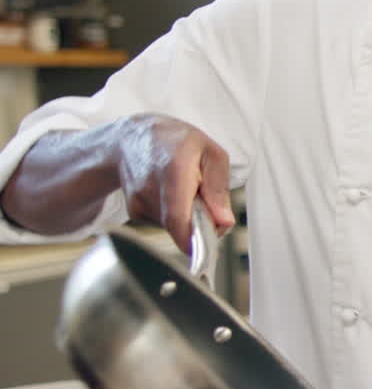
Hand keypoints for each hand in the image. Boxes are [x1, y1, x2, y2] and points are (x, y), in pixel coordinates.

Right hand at [115, 114, 234, 251]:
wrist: (130, 139)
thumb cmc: (174, 141)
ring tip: (185, 191)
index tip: (210, 249)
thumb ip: (218, 188)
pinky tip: (168, 194)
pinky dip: (173, 216)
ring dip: (187, 218)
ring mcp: (138, 203)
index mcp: (174, 170)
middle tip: (207, 207)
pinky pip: (163, 224)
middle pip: (181, 228)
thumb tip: (224, 222)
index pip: (180, 220)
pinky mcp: (134, 213)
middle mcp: (151, 190)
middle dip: (200, 226)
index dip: (196, 242)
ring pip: (174, 227)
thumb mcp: (209, 151)